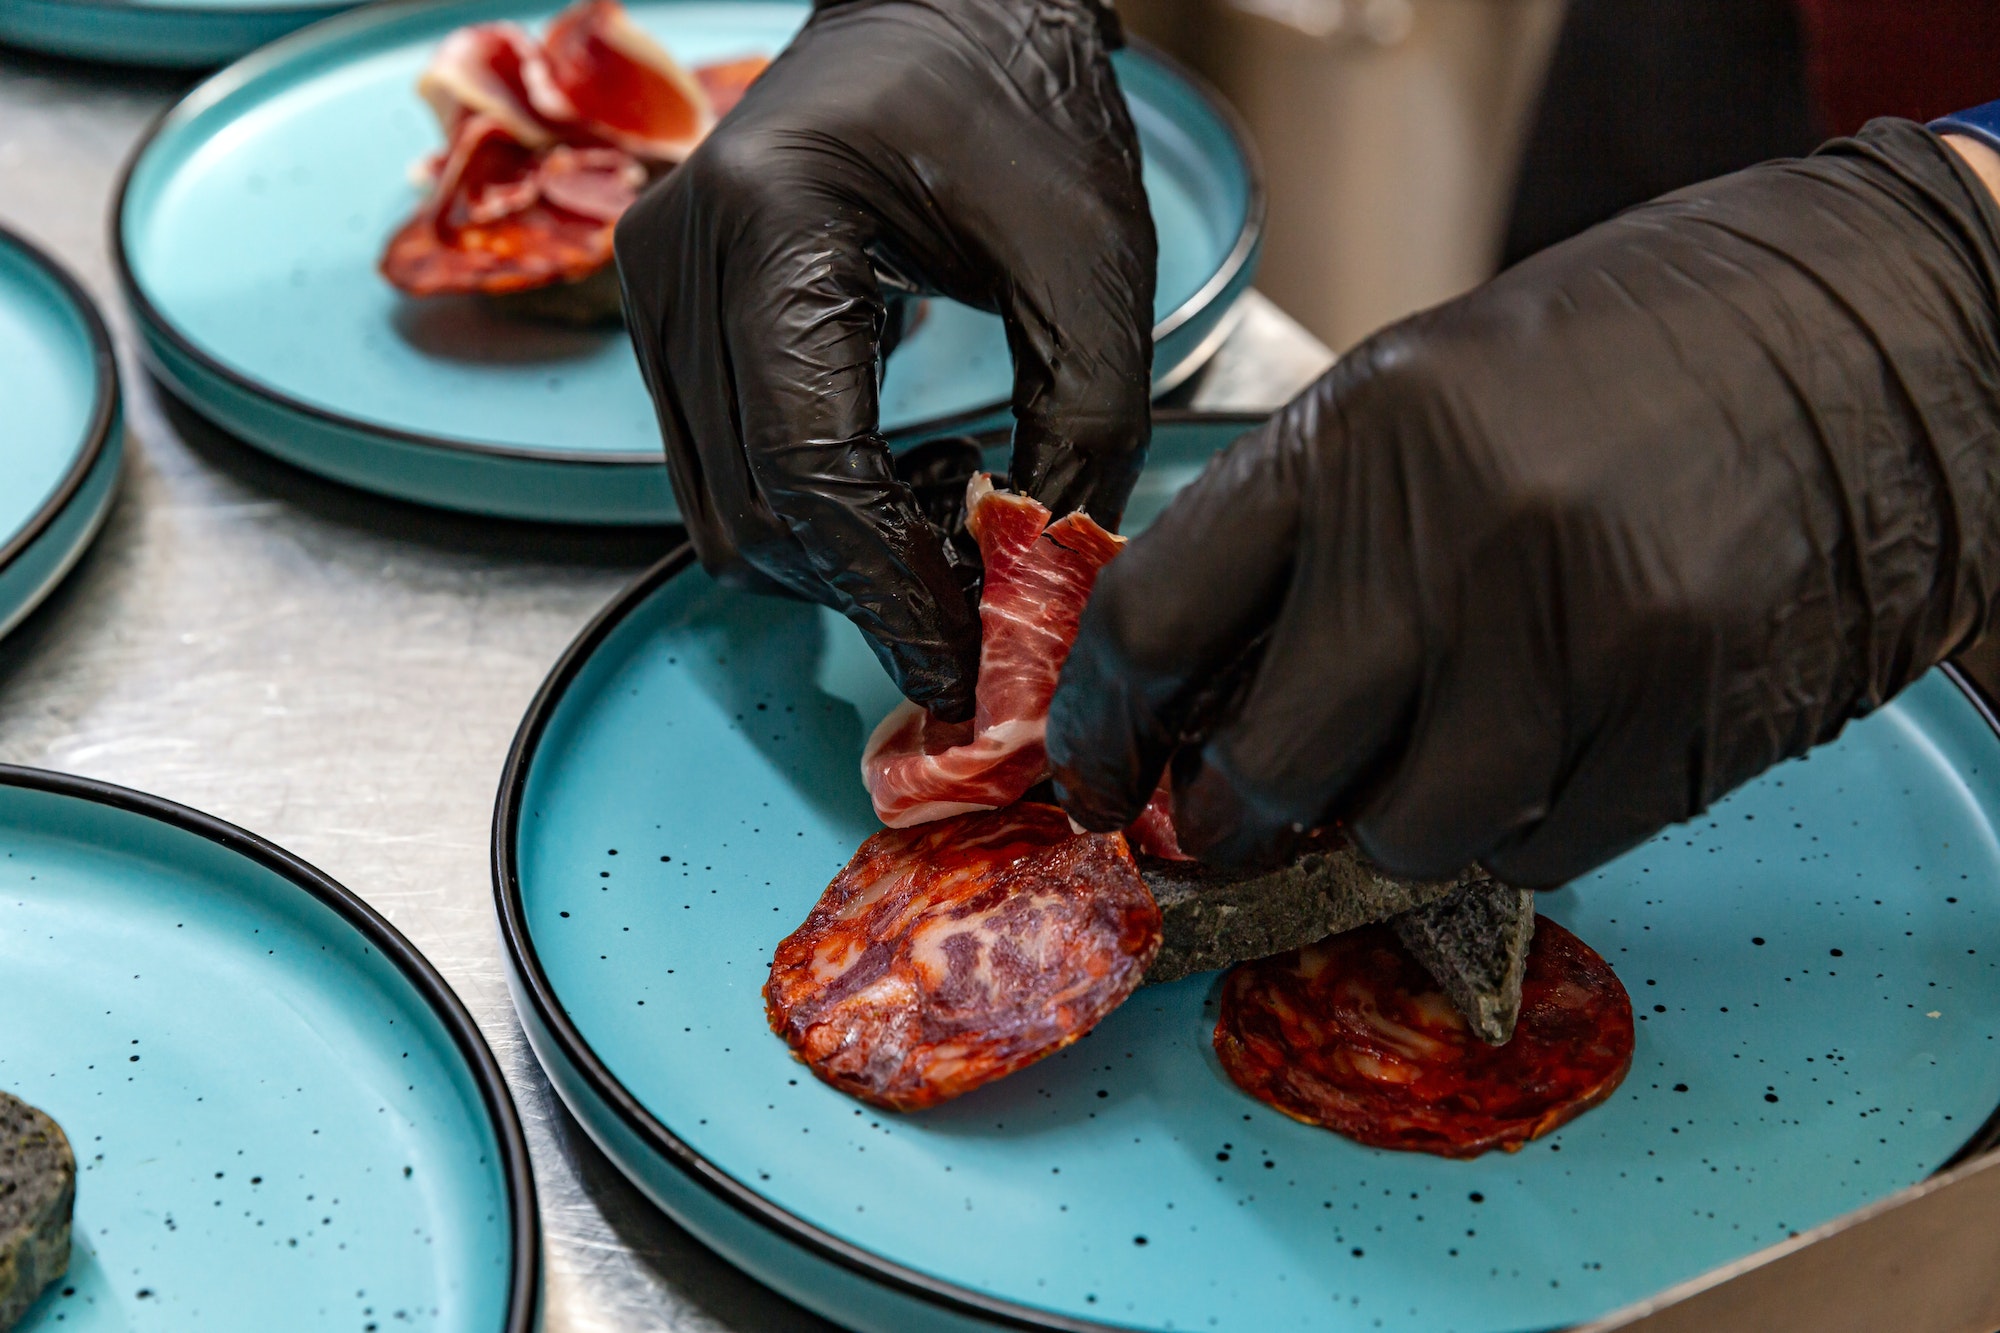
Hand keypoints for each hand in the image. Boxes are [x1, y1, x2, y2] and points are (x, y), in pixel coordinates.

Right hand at [615, 0, 1156, 720]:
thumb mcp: (1091, 274)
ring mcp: (653, 284)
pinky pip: (719, 468)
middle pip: (750, 512)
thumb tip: (1042, 600)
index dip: (889, 591)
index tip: (967, 661)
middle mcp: (679, 254)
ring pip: (722, 512)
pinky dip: (808, 511)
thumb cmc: (1022, 108)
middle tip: (985, 596)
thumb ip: (1082, 444)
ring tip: (951, 508)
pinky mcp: (665, 312)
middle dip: (869, 586)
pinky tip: (899, 474)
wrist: (946, 13)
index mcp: (774, 221)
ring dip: (837, 556)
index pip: (804, 468)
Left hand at [1049, 119, 1999, 885]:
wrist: (1865, 330)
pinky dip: (1509, 826)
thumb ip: (1304, 532)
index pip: (1159, 615)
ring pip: (1405, 833)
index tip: (1095, 774)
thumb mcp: (1421, 392)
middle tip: (1220, 822)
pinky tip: (1537, 748)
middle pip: (1266, 763)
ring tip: (1406, 769)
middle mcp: (1455, 539)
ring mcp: (1575, 639)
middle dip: (1223, 819)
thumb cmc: (1624, 355)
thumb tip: (1193, 694)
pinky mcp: (1680, 721)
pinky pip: (1536, 848)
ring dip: (1380, 829)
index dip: (1099, 722)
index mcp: (1360, 434)